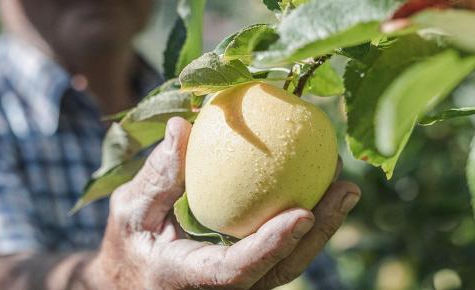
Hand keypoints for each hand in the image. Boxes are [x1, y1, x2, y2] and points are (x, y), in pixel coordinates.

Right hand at [87, 117, 360, 289]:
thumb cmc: (128, 246)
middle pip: (281, 269)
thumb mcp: (129, 212)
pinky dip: (304, 221)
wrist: (133, 281)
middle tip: (346, 188)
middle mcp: (225, 289)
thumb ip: (156, 176)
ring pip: (290, 262)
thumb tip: (181, 125)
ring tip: (346, 184)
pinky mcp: (249, 271)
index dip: (272, 245)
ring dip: (323, 225)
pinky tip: (318, 185)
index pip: (237, 269)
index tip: (303, 213)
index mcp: (192, 279)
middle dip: (319, 232)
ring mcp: (241, 283)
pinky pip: (282, 249)